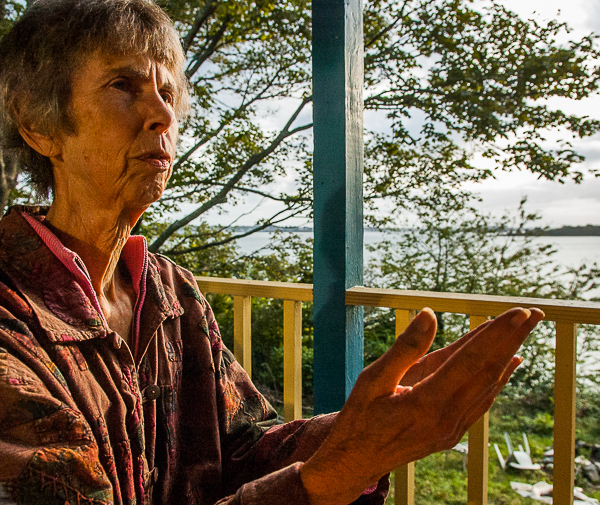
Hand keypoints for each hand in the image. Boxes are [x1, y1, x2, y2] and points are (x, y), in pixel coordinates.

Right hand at [300, 307, 543, 504]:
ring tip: (525, 331)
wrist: (356, 461)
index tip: (518, 313)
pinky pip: (481, 400)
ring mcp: (453, 429)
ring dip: (509, 356)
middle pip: (488, 372)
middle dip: (513, 340)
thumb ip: (405, 348)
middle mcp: (447, 418)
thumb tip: (430, 314)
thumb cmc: (360, 417)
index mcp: (427, 403)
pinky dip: (498, 378)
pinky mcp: (452, 432)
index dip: (496, 334)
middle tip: (535, 314)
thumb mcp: (373, 379)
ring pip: (488, 386)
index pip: (471, 361)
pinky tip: (508, 365)